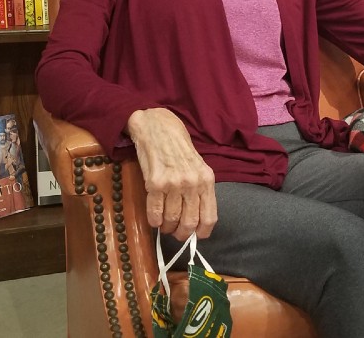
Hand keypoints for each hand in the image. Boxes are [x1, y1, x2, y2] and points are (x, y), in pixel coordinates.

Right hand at [126, 108, 217, 241]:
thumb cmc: (178, 149)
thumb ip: (200, 191)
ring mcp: (174, 183)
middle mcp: (192, 183)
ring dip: (167, 227)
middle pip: (190, 222)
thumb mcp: (198, 167)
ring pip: (172, 219)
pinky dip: (154, 220)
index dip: (202, 232)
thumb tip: (197, 220)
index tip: (195, 236)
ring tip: (164, 225)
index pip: (209, 217)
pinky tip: (154, 219)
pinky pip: (155, 212)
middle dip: (182, 234)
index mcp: (207, 180)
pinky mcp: (155, 183)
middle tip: (175, 233)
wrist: (158, 129)